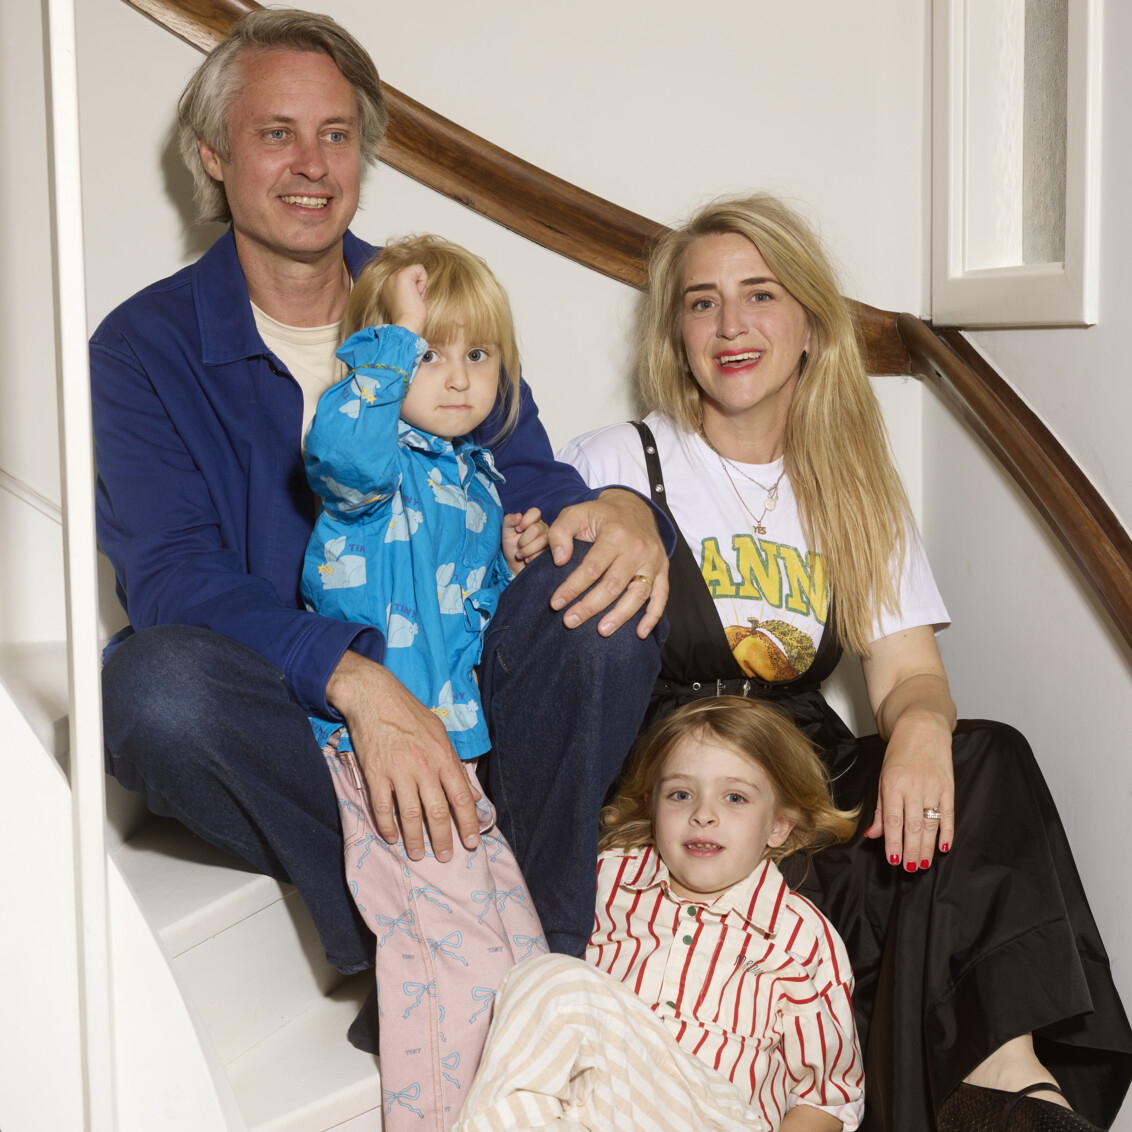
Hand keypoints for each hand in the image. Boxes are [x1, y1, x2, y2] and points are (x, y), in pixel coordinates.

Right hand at [326, 649, 479, 861]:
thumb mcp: (440, 733)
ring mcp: (398, 771)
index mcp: (443, 756)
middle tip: (445, 857)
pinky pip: (382, 807)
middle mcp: (424, 766)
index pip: (461, 797)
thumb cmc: (410, 713)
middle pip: (437, 811)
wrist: (375, 696)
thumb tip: (470, 795)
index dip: (467, 823)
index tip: (470, 842)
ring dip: (415, 839)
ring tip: (418, 854)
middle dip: (443, 838)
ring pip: (410, 814)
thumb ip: (454, 765)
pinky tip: (392, 837)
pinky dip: (387, 825)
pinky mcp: (375, 773)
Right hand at [382, 264, 427, 335]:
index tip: (409, 304)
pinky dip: (423, 281)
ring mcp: (393, 277)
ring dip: (420, 286)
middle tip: (412, 302)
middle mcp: (387, 281)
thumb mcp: (406, 302)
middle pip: (412, 274)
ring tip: (413, 300)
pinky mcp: (402, 276)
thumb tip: (417, 286)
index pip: (407, 280)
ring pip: (415, 271)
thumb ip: (408, 291)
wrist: (407, 325)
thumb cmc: (410, 319)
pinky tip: (417, 294)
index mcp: (387, 288)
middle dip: (417, 288)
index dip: (413, 291)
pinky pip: (419, 268)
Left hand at [502, 507, 548, 573]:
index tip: (517, 529)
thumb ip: (509, 521)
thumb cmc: (511, 547)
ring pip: (542, 541)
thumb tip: (518, 516)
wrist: (514, 566)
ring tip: (521, 555)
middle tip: (519, 546)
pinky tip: (528, 560)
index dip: (525, 521)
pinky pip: (544, 553)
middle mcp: (544, 529)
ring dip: (527, 550)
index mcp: (534, 521)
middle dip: (523, 540)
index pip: (535, 512)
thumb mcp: (506, 532)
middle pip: (536, 529)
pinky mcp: (551, 554)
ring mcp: (550, 541)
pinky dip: (532, 558)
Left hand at [547, 488, 667, 638]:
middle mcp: (637, 549)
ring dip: (620, 616)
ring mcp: (652, 561)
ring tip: (601, 631)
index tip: (555, 604)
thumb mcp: (575, 513)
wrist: (634, 507)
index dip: (572, 588)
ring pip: (638, 594)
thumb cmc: (600, 515)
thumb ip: (560, 533)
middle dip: (590, 607)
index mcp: (615, 535)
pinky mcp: (662, 570)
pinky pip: (661, 596)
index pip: (591, 568)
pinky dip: (653, 616)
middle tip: (570, 622)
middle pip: (613, 585)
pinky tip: (641, 633)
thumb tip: (560, 560)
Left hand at [864, 707, 954, 870]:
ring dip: (928, 847)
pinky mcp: (949, 786)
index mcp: (892, 784)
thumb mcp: (883, 777)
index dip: (893, 842)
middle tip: (911, 868)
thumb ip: (879, 808)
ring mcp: (933, 786)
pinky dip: (948, 832)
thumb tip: (873, 835)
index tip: (894, 860)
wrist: (922, 727)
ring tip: (924, 863)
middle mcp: (913, 787)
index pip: (892, 820)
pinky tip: (945, 847)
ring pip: (930, 824)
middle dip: (912, 850)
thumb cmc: (899, 753)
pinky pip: (949, 814)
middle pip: (913, 826)